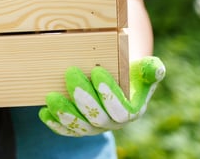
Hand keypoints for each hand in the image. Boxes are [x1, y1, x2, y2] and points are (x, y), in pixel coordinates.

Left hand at [39, 56, 164, 135]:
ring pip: (79, 126)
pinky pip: (67, 130)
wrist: (115, 81)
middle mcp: (112, 124)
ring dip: (64, 113)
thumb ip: (151, 69)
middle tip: (70, 72)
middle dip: (82, 96)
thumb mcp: (144, 69)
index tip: (96, 69)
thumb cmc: (129, 73)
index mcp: (131, 112)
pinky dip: (55, 123)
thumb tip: (156, 69)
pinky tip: (43, 113)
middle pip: (97, 117)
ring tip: (51, 97)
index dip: (108, 91)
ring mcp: (94, 127)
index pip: (119, 108)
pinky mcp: (79, 127)